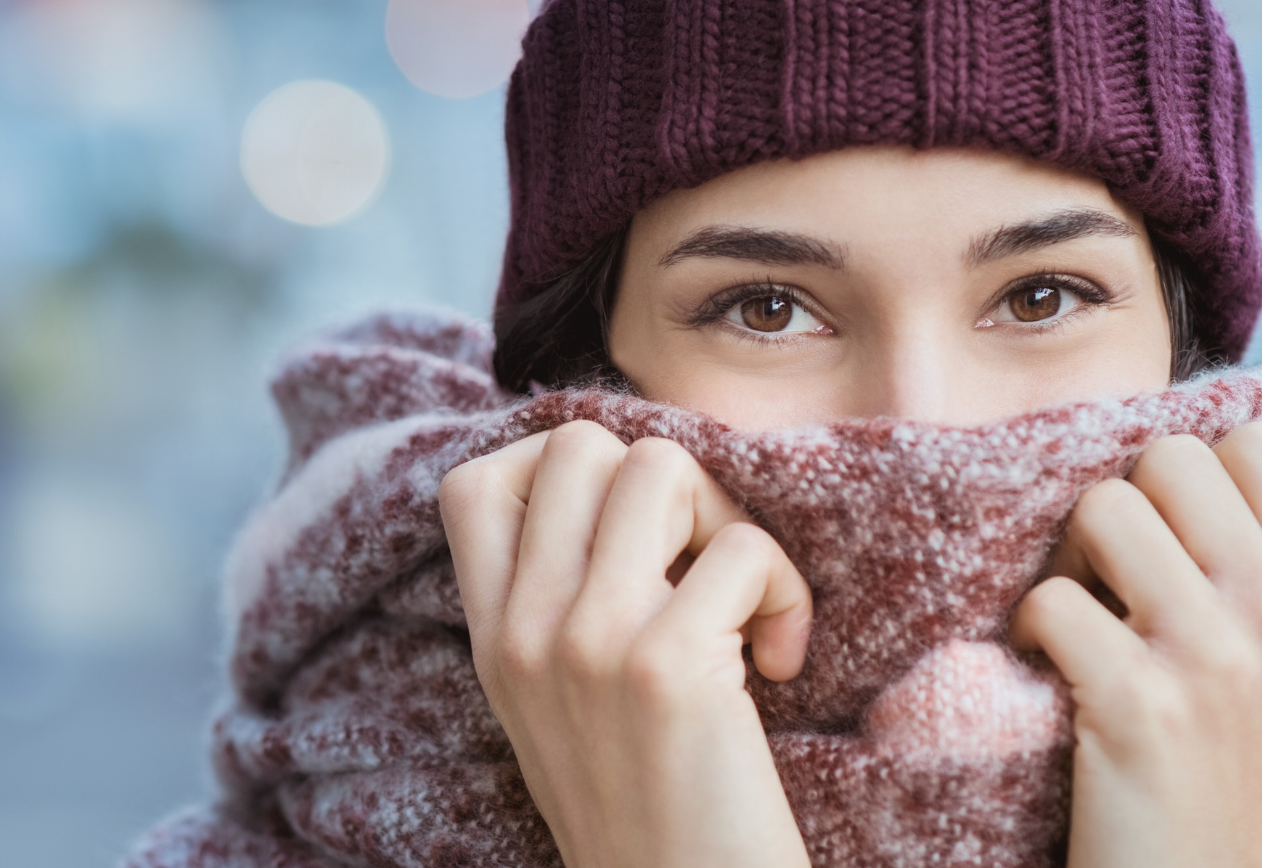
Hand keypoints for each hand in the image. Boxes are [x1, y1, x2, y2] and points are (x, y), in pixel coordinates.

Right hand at [439, 420, 814, 867]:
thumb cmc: (650, 815)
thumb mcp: (558, 709)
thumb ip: (558, 609)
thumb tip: (626, 488)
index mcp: (494, 642)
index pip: (476, 484)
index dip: (560, 472)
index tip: (627, 536)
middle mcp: (525, 632)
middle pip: (580, 445)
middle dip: (666, 485)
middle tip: (700, 566)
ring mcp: (588, 642)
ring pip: (661, 466)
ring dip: (728, 521)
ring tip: (744, 605)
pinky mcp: (666, 666)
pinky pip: (744, 549)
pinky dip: (786, 594)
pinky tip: (780, 663)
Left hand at [1012, 420, 1261, 867]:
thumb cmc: (1236, 779)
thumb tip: (1195, 468)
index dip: (1194, 475)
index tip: (1171, 536)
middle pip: (1170, 459)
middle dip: (1123, 506)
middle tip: (1108, 576)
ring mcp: (1215, 657)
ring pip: (1103, 508)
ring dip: (1067, 560)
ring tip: (1078, 619)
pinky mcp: (1139, 703)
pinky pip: (1051, 599)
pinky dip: (1027, 630)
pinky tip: (1045, 670)